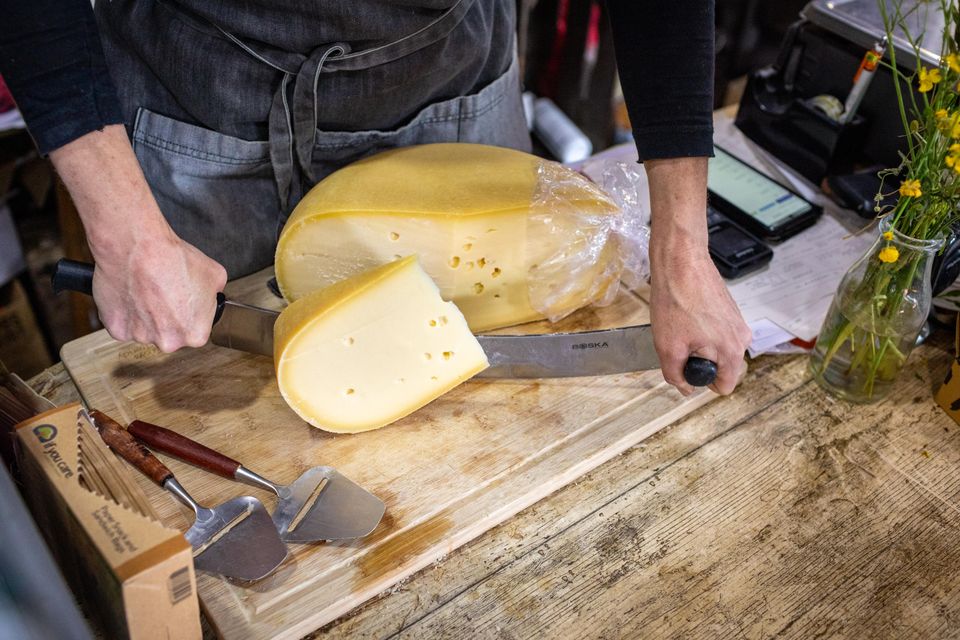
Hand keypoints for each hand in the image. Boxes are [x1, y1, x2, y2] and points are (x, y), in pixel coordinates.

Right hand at [50, 125, 226, 351]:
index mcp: (194, 331)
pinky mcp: (112, 324)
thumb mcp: (212, 269)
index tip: (186, 300)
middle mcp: (167, 339)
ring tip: (147, 285)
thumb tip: (217, 292)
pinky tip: (129, 288)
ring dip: (146, 311)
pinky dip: (124, 307)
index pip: (199, 333)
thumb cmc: (173, 252)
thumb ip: (217, 289)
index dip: (193, 314)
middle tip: (165, 290)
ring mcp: (138, 333)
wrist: (134, 238)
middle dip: (169, 314)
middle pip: (170, 334)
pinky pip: (122, 321)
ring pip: (144, 327)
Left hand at [644, 156, 750, 395]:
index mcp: (732, 351)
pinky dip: (701, 330)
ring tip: (681, 326)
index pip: (724, 386)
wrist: (681, 261)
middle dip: (699, 362)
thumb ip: (676, 375)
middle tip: (679, 343)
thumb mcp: (668, 347)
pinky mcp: (730, 310)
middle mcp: (742, 338)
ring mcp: (738, 322)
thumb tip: (685, 389)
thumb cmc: (675, 301)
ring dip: (699, 345)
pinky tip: (686, 316)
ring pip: (717, 349)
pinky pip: (717, 333)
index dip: (701, 381)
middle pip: (721, 368)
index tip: (685, 366)